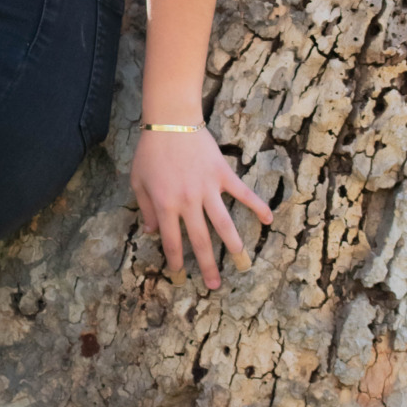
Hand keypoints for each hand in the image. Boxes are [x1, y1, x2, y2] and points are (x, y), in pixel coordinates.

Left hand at [130, 128, 272, 288]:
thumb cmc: (150, 151)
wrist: (170, 121)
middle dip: (207, 265)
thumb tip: (151, 232)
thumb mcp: (138, 181)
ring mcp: (208, 188)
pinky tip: (268, 219)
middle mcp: (188, 201)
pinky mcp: (222, 175)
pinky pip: (243, 193)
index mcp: (166, 205)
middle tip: (214, 285)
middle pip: (200, 239)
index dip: (176, 259)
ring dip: (234, 244)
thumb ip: (146, 208)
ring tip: (242, 261)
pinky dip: (257, 205)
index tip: (180, 274)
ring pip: (224, 223)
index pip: (172, 240)